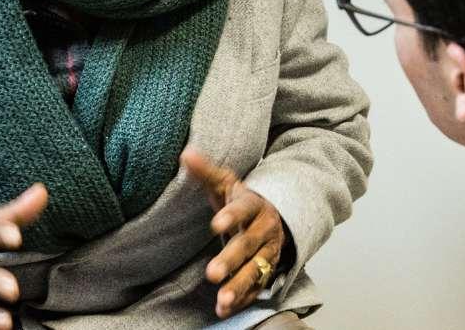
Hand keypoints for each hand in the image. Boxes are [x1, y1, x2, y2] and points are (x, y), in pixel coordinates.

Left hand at [181, 147, 288, 318]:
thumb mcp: (227, 183)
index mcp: (254, 205)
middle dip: (231, 260)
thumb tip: (186, 154)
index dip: (231, 216)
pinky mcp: (268, 272)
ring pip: (256, 271)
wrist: (278, 216)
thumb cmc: (244, 201)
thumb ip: (206, 171)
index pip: (244, 209)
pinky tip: (224, 311)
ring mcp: (268, 253)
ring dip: (239, 287)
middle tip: (212, 273)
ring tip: (221, 301)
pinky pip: (257, 288)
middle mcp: (265, 230)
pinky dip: (243, 300)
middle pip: (248, 245)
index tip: (216, 223)